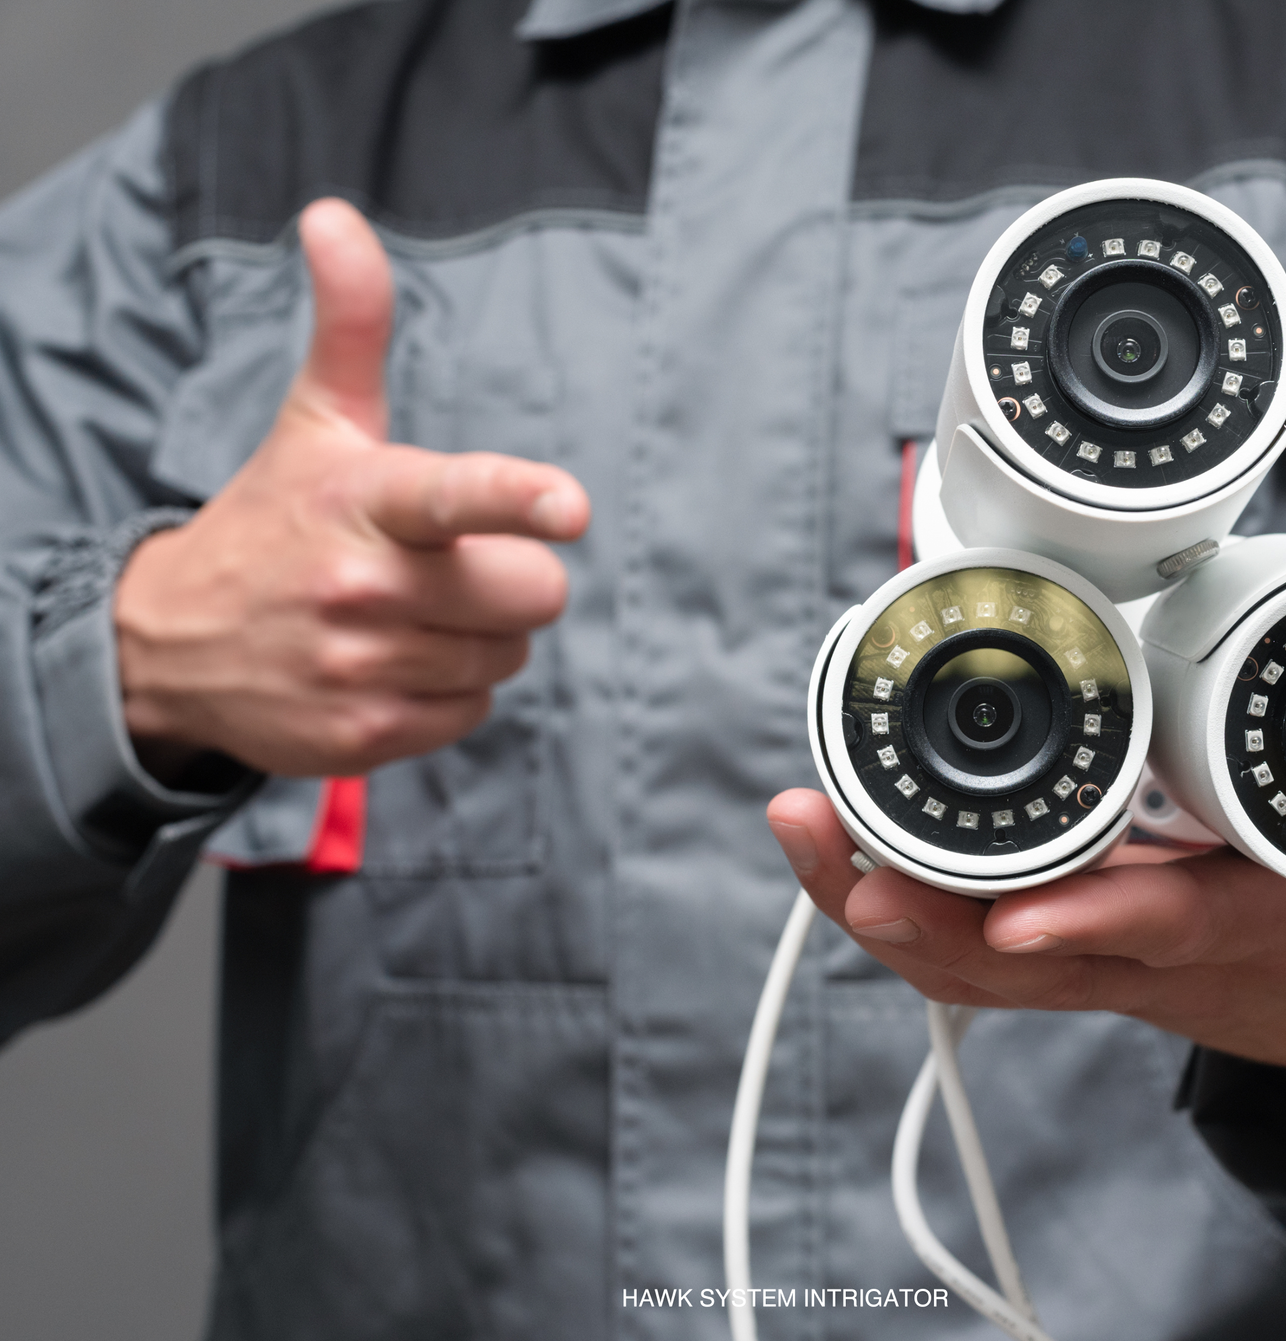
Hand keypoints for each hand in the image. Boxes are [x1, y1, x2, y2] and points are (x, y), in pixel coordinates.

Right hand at [115, 198, 589, 777]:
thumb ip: (353, 327)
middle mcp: (364, 587)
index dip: (518, 498)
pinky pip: (473, 713)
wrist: (172, 642)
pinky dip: (448, 692)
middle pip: (533, 595)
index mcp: (365, 501)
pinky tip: (392, 665)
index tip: (568, 508)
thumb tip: (334, 215)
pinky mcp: (364, 737)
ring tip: (408, 616)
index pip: (457, 496)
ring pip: (507, 657)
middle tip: (454, 569)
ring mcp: (362, 667)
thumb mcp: (316, 423)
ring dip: (478, 638)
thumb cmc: (275, 520)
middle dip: (513, 581)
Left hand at [769, 734, 1285, 1078]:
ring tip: (800, 831)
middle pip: (1013, 956)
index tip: (1017, 919)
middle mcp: (1141, 958)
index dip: (1091, 926)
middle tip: (829, 843)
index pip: (1158, 932)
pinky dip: (890, 910)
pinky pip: (954, 949)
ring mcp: (1085, 961)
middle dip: (913, 910)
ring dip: (872, 901)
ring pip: (962, 957)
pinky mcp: (1054, 952)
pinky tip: (824, 856)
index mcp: (1235, 928)